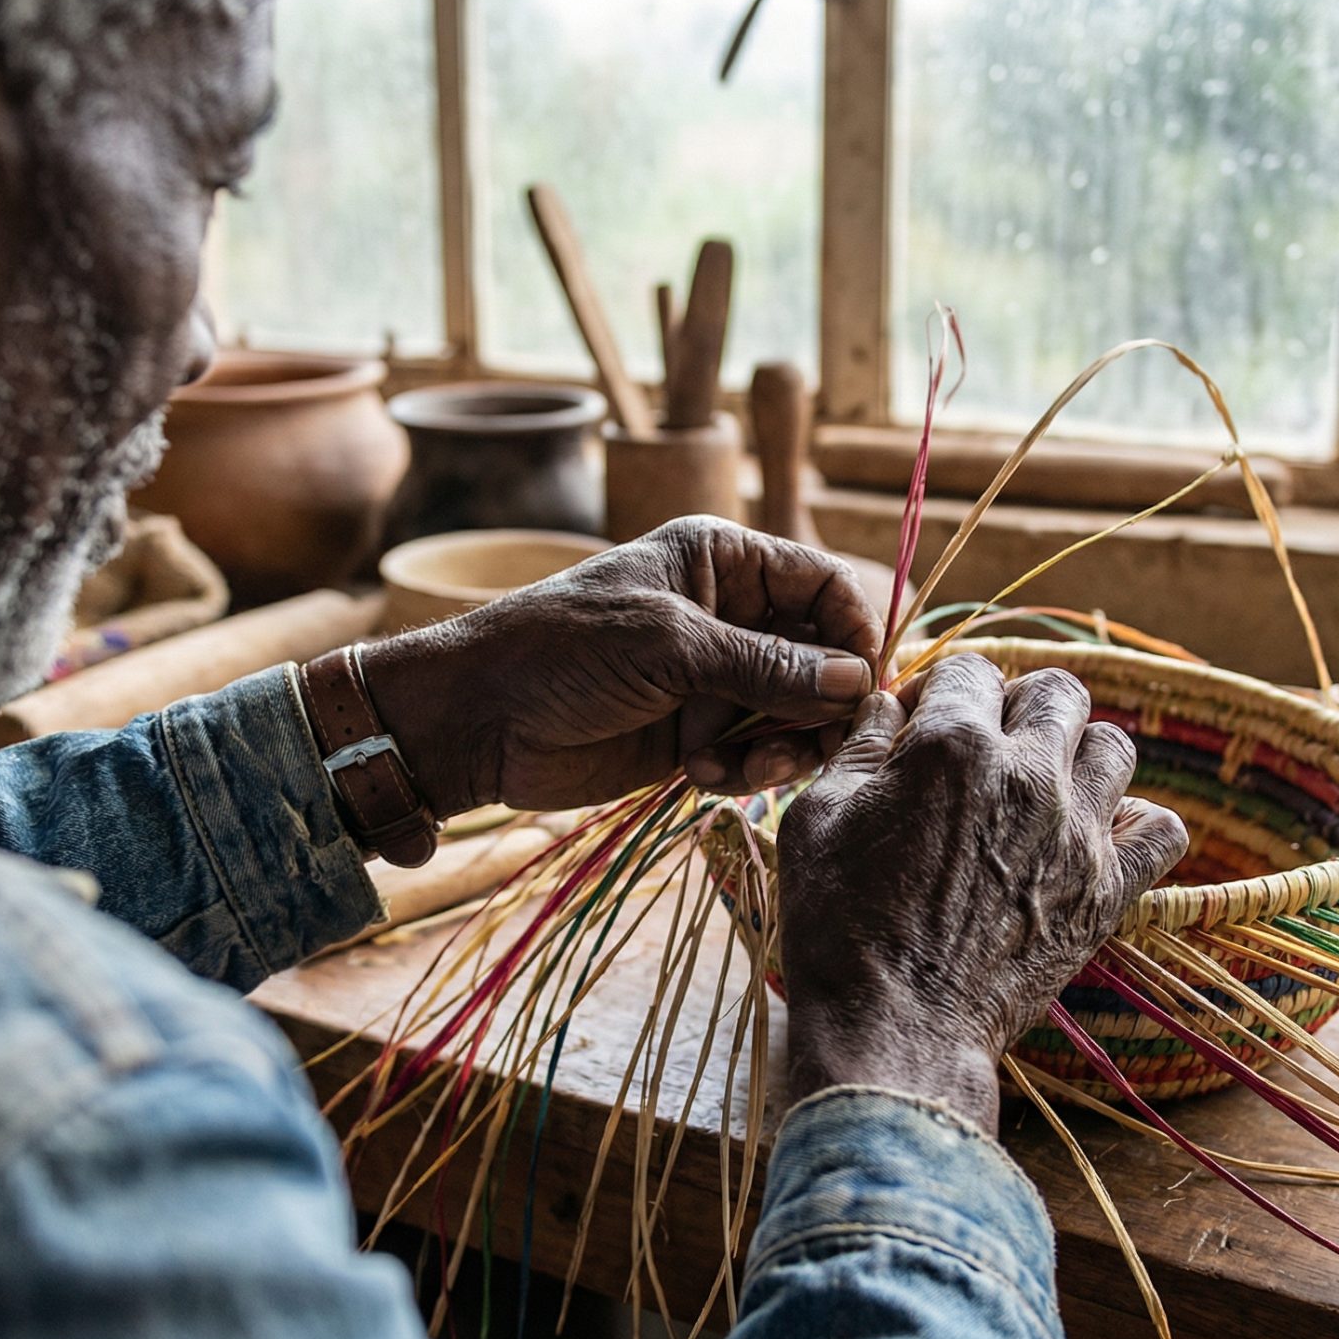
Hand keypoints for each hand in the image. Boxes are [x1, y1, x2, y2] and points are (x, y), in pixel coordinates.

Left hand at [359, 516, 882, 814]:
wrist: (475, 720)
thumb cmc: (560, 652)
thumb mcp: (669, 646)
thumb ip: (767, 665)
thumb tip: (856, 681)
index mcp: (722, 561)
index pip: (823, 585)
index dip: (854, 633)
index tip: (862, 687)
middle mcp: (728, 616)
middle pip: (822, 657)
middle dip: (820, 704)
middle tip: (806, 745)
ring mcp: (714, 679)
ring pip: (796, 714)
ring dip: (782, 747)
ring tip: (744, 768)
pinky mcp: (696, 736)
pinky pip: (756, 755)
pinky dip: (745, 772)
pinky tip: (703, 776)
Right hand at [772, 654, 1188, 1132]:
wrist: (897, 1032)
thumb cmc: (839, 927)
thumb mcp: (817, 818)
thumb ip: (858, 746)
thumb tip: (886, 705)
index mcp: (953, 745)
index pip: (969, 669)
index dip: (939, 691)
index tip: (920, 726)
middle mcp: (1030, 775)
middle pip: (1058, 690)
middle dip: (1018, 704)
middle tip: (986, 746)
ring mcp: (1079, 834)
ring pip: (1116, 745)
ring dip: (1078, 752)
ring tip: (1040, 786)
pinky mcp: (1109, 892)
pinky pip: (1162, 828)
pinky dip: (1135, 822)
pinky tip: (1093, 834)